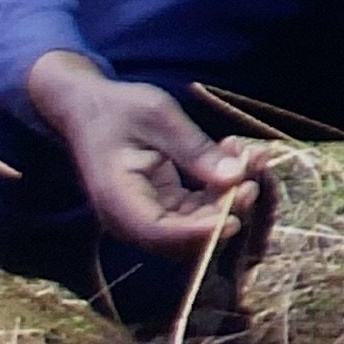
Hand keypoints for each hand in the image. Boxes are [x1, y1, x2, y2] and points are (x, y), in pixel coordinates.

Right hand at [24, 51, 278, 262]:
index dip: (200, 231)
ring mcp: (148, 214)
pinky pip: (199, 208)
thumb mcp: (157, 117)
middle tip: (252, 178)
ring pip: (198, 223)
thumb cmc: (118, 108)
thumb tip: (234, 177)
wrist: (90, 107)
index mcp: (117, 198)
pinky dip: (220, 187)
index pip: (160, 231)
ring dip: (228, 196)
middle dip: (224, 210)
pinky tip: (236, 154)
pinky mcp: (164, 205)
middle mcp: (130, 216)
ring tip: (251, 156)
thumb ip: (193, 149)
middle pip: (184, 235)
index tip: (236, 217)